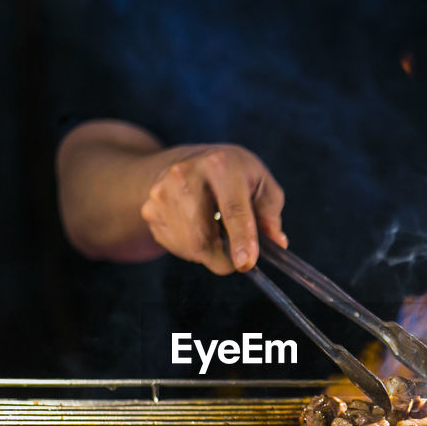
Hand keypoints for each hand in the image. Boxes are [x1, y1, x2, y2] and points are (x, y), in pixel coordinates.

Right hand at [142, 144, 286, 274]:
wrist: (183, 162)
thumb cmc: (230, 174)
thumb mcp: (259, 181)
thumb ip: (270, 211)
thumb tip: (276, 242)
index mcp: (221, 165)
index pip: (233, 209)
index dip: (241, 239)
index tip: (246, 263)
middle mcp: (185, 175)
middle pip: (202, 237)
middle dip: (223, 258)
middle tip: (237, 257)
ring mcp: (162, 193)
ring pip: (188, 247)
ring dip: (208, 253)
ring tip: (215, 232)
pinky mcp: (150, 210)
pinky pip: (175, 246)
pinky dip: (191, 248)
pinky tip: (196, 228)